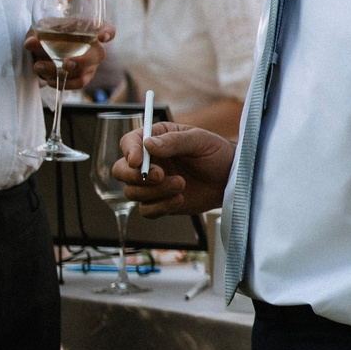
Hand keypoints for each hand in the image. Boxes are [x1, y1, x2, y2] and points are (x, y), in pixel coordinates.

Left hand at [25, 22, 114, 92]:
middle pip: (97, 55)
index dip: (108, 33)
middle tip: (66, 63)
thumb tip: (30, 42)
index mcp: (88, 29)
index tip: (102, 37)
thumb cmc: (50, 33)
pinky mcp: (83, 76)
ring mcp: (90, 64)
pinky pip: (78, 83)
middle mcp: (94, 47)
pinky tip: (48, 79)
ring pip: (83, 72)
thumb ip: (37, 35)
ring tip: (38, 66)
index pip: (106, 28)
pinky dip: (63, 83)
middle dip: (81, 61)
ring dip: (60, 71)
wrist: (45, 47)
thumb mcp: (42, 30)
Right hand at [113, 122, 234, 217]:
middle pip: (120, 171)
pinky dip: (161, 207)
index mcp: (156, 139)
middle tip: (160, 175)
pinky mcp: (159, 202)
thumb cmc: (217, 154)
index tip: (137, 161)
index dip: (129, 152)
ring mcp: (151, 184)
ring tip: (182, 184)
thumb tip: (149, 145)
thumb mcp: (200, 140)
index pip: (129, 142)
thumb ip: (175, 142)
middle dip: (135, 176)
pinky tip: (180, 199)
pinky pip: (146, 210)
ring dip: (155, 191)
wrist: (230, 179)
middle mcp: (149, 161)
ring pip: (132, 192)